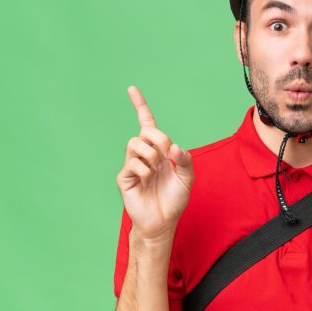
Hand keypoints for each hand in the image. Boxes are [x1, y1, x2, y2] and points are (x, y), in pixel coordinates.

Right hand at [116, 86, 193, 239]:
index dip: (140, 106)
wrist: (164, 221)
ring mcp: (132, 165)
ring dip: (152, 155)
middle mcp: (143, 155)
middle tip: (167, 155)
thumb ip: (185, 159)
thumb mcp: (188, 177)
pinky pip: (132, 163)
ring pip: (135, 143)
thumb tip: (173, 146)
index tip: (132, 88)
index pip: (146, 123)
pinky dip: (145, 170)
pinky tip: (148, 181)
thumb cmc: (174, 199)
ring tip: (157, 170)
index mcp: (158, 151)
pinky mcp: (124, 177)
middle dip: (159, 139)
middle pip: (145, 132)